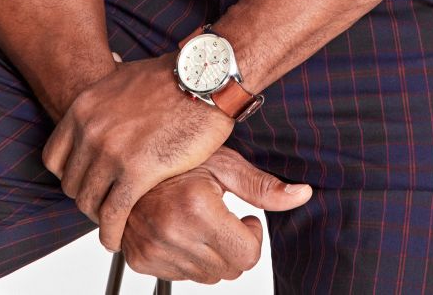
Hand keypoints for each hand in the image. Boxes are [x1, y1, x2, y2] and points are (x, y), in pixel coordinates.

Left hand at [41, 48, 235, 250]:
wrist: (201, 80)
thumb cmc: (170, 78)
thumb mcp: (121, 78)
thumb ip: (105, 96)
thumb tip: (101, 89)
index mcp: (83, 109)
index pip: (54, 159)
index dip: (69, 176)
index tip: (85, 183)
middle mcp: (91, 130)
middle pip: (71, 184)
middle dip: (87, 198)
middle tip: (104, 205)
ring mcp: (112, 151)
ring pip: (89, 203)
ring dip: (99, 218)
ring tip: (113, 224)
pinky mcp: (138, 171)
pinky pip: (113, 214)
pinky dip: (112, 233)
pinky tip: (118, 239)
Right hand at [120, 144, 312, 283]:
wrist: (129, 156)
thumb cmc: (178, 155)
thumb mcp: (224, 163)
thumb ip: (263, 187)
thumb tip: (303, 195)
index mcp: (196, 207)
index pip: (247, 256)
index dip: (251, 236)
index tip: (243, 218)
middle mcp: (172, 231)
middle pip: (229, 270)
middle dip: (233, 246)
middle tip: (220, 217)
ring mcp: (153, 248)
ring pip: (207, 276)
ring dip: (210, 253)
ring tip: (197, 219)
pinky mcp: (140, 259)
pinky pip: (181, 275)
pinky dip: (186, 257)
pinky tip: (179, 228)